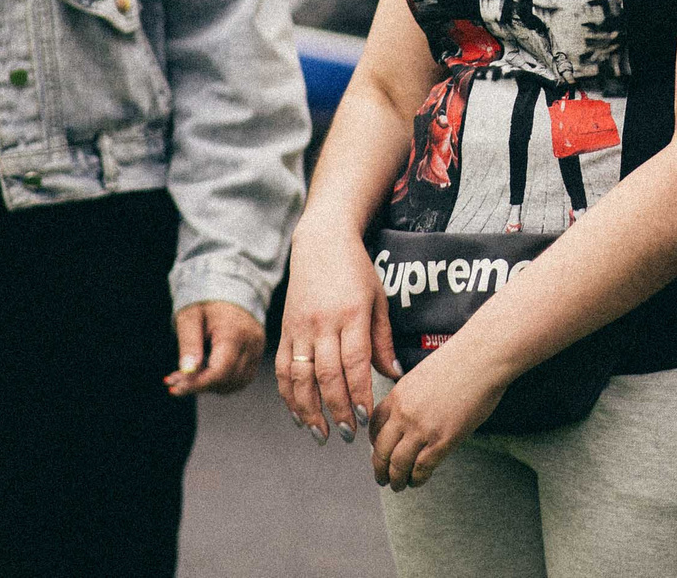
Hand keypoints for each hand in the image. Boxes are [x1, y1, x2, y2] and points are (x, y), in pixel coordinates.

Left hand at [166, 300, 264, 396]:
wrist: (230, 285)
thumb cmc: (207, 298)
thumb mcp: (190, 316)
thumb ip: (189, 343)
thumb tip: (188, 370)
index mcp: (235, 332)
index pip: (220, 371)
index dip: (198, 384)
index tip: (176, 389)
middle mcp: (251, 343)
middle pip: (227, 379)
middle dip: (199, 385)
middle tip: (174, 381)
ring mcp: (257, 349)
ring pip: (235, 383)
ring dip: (210, 386)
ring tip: (188, 375)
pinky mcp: (257, 353)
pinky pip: (241, 378)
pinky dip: (222, 381)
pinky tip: (205, 373)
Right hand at [275, 223, 400, 442]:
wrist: (321, 242)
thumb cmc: (356, 270)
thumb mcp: (378, 298)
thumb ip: (383, 339)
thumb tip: (394, 375)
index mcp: (351, 314)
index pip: (355, 363)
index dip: (359, 394)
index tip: (366, 419)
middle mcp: (323, 323)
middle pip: (327, 375)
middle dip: (337, 410)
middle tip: (348, 435)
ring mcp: (299, 327)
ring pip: (299, 376)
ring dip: (309, 410)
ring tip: (321, 434)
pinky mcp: (284, 329)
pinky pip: (282, 368)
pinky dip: (288, 395)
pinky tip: (299, 414)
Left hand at [369, 343, 507, 490]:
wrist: (483, 357)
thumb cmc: (462, 360)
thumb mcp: (425, 375)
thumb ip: (414, 397)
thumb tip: (417, 416)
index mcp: (398, 394)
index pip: (374, 425)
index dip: (374, 444)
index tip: (379, 452)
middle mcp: (404, 413)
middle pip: (381, 450)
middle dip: (379, 468)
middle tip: (382, 477)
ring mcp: (421, 428)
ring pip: (397, 464)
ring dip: (395, 479)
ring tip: (399, 485)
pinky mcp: (442, 440)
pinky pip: (421, 468)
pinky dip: (417, 479)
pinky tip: (418, 481)